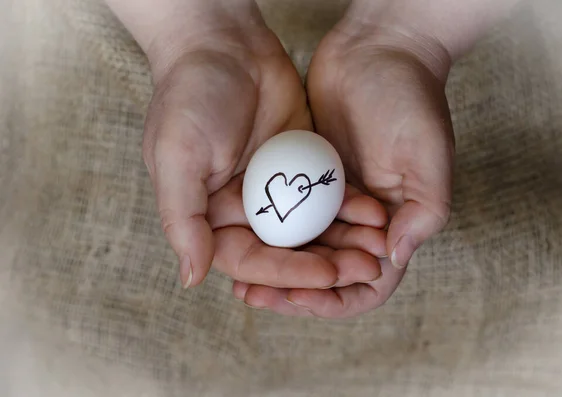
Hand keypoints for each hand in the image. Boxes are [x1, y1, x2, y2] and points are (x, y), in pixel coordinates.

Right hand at [114, 2, 387, 291]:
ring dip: (346, 242)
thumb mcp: (175, 156)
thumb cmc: (190, 95)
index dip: (288, 273)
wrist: (225, 41)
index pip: (251, 261)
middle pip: (288, 253)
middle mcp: (245, 211)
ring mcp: (277, 190)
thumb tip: (192, 278)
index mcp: (211, 218)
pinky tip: (376, 212)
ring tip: (378, 249)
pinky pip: (329, 194)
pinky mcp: (304, 168)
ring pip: (314, 229)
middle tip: (363, 268)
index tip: (325, 276)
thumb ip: (183, 218)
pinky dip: (352, 206)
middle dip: (325, 265)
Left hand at [239, 11, 455, 317]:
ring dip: (275, 267)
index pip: (368, 284)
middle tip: (254, 294)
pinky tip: (239, 237)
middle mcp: (364, 220)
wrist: (378, 48)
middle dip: (293, 290)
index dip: (335, 299)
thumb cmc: (411, 98)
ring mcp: (333, 199)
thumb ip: (423, 211)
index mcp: (397, 224)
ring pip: (302, 248)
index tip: (300, 297)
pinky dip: (268, 232)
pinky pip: (286, 214)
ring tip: (240, 280)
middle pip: (327, 273)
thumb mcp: (429, 154)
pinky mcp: (309, 177)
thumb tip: (392, 259)